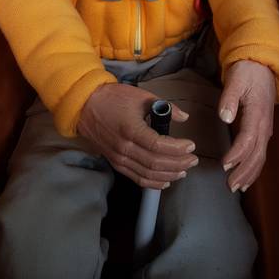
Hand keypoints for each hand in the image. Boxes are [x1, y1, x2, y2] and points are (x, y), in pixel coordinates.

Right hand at [78, 82, 197, 189]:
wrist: (85, 105)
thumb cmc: (113, 97)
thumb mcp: (141, 96)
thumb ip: (164, 106)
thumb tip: (184, 117)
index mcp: (131, 129)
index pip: (159, 146)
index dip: (178, 148)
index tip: (191, 145)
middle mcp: (124, 148)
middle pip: (156, 163)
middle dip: (179, 163)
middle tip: (193, 159)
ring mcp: (119, 158)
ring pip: (148, 174)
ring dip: (169, 174)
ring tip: (184, 170)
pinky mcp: (115, 163)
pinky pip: (137, 178)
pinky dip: (153, 182)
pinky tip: (166, 180)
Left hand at [219, 60, 275, 192]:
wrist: (263, 65)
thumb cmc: (247, 71)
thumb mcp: (236, 80)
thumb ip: (229, 99)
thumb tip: (224, 117)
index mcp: (257, 113)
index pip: (248, 139)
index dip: (237, 154)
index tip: (224, 165)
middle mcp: (264, 124)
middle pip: (256, 154)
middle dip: (244, 172)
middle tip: (230, 186)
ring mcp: (266, 128)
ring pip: (260, 156)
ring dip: (250, 173)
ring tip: (237, 187)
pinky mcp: (264, 128)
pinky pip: (261, 151)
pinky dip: (255, 166)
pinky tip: (247, 176)